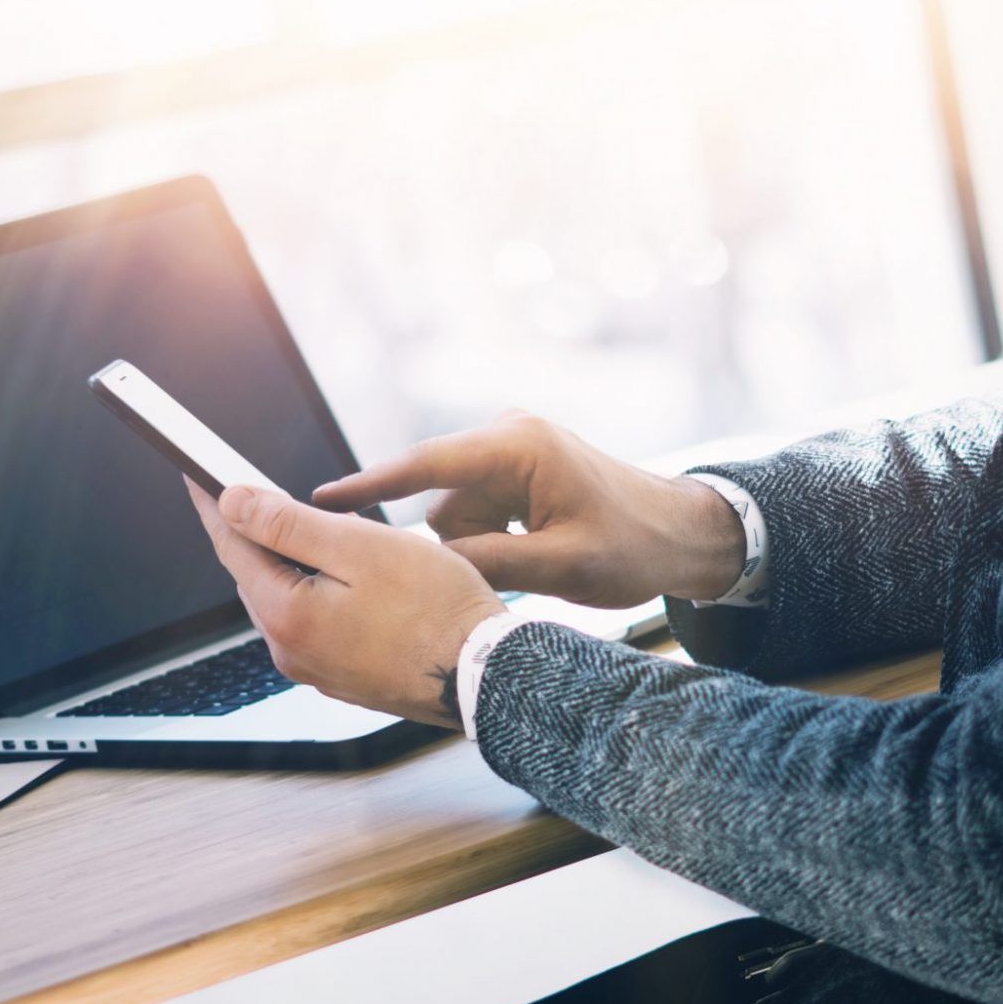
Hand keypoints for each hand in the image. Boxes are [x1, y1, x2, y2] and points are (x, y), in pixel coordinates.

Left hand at [189, 479, 506, 728]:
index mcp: (285, 615)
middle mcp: (288, 650)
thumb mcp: (358, 548)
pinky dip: (317, 591)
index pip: (231, 546)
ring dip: (294, 562)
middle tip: (264, 491)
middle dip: (258, 532)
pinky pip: (312, 622)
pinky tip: (349, 576)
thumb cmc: (436, 610)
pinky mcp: (340, 676)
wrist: (485, 676)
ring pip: (286, 598)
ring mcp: (313, 669)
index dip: (214, 504)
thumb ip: (288, 524)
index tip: (197, 475)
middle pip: (256, 574)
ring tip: (324, 531)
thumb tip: (232, 503)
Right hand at [312, 413, 745, 607]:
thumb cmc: (632, 547)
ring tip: (527, 561)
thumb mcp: (560, 566)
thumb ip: (489, 562)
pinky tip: (521, 553)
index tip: (322, 498)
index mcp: (519, 447)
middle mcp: (507, 435)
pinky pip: (471, 505)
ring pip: (453, 506)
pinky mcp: (512, 465)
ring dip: (474, 543)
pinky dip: (485, 536)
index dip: (370, 484)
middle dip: (452, 539)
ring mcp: (509, 447)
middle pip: (439, 493)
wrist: (680, 533)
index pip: (426, 463)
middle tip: (493, 569)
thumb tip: (426, 563)